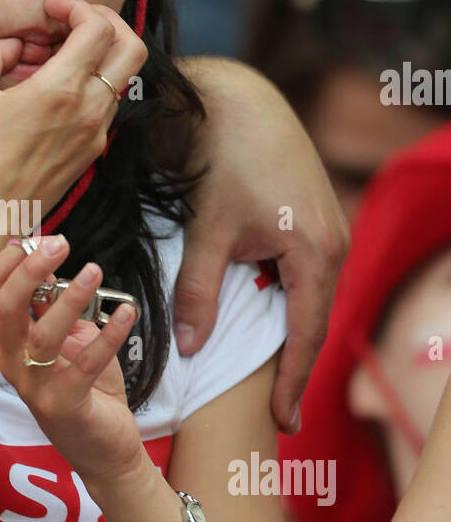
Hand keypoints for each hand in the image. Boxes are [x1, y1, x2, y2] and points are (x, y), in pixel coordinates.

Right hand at [0, 0, 146, 242]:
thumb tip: (15, 44)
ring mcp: (95, 132)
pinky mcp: (92, 150)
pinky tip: (52, 90)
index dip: (79, 6)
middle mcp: (89, 109)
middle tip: (74, 22)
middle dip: (108, 23)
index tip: (53, 10)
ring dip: (95, 56)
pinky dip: (88, 85)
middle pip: (132, 48)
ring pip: (119, 76)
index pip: (99, 27)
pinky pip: (104, 104)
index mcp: (61, 90)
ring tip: (54, 60)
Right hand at [0, 236, 146, 493]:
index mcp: (9, 342)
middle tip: (61, 243)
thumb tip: (48, 255)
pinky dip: (108, 335)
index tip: (40, 237)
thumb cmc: (86, 386)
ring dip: (69, 299)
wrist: (105, 449)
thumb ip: (53, 303)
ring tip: (95, 271)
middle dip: (29, 270)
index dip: (11, 260)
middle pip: (5, 309)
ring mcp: (36, 388)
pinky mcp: (65, 407)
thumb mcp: (68, 336)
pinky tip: (127, 313)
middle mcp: (14, 363)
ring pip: (41, 336)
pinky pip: (84, 365)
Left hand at [175, 60, 349, 433]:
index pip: (305, 335)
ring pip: (305, 296)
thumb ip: (197, 293)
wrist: (235, 99)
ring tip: (270, 376)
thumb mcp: (207, 232)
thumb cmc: (222, 159)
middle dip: (292, 365)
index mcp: (315, 252)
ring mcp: (326, 228)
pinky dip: (283, 300)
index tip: (281, 423)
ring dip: (287, 333)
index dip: (291, 382)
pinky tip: (262, 319)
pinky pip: (301, 273)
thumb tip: (189, 348)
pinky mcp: (310, 217)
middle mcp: (332, 242)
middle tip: (277, 414)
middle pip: (311, 320)